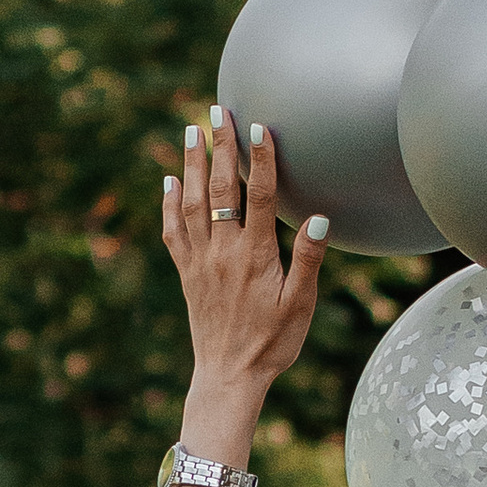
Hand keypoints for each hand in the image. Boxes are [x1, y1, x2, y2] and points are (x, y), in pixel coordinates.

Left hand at [162, 104, 327, 407]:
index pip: (258, 196)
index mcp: (254, 256)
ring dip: (191, 165)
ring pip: (191, 203)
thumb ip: (307, 261)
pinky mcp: (187, 274)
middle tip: (217, 110)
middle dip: (220, 146)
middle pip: (220, 189)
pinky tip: (169, 181)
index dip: (260, 158)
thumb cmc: (273, 344)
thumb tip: (317, 219)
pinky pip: (173, 231)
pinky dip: (169, 203)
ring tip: (190, 132)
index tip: (259, 125)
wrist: (229, 377)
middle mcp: (222, 252)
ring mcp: (200, 261)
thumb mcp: (300, 306)